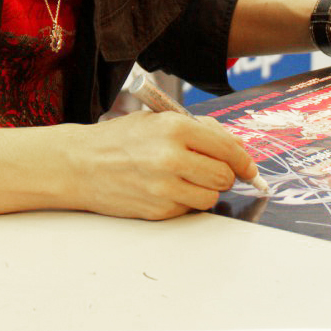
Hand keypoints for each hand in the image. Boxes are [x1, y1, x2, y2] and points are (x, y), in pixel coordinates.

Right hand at [61, 111, 258, 219]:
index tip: (249, 168)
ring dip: (206, 190)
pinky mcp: (157, 209)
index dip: (244, 161)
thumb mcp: (159, 120)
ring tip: (188, 178)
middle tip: (214, 170)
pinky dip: (185, 201)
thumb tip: (236, 148)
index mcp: (175, 128)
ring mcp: (164, 187)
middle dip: (224, 175)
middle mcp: (171, 157)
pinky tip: (167, 188)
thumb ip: (199, 130)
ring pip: (210, 197)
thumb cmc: (120, 139)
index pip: (227, 149)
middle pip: (224, 176)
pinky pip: (188, 209)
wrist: (80, 164)